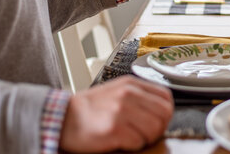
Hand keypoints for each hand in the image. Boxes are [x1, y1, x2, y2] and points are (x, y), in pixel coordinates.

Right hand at [59, 75, 173, 152]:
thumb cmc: (91, 109)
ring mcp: (121, 110)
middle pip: (164, 114)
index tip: (156, 120)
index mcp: (131, 84)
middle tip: (144, 133)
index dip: (165, 113)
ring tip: (130, 136)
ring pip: (154, 129)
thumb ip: (139, 96)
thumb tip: (162, 110)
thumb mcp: (117, 91)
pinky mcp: (114, 128)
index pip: (166, 97)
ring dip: (145, 138)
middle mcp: (128, 94)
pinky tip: (119, 140)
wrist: (63, 118)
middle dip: (158, 128)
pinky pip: (138, 142)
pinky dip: (131, 145)